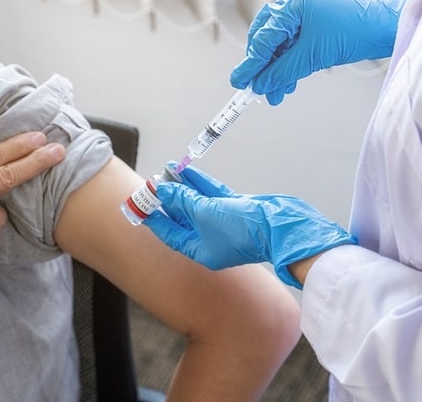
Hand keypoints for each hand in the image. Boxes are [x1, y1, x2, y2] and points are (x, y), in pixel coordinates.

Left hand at [143, 165, 355, 287]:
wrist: (281, 228)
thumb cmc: (243, 228)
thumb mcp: (206, 213)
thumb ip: (183, 200)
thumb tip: (164, 189)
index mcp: (200, 250)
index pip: (170, 233)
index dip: (155, 217)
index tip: (140, 204)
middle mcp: (210, 240)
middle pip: (182, 217)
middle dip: (168, 199)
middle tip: (152, 182)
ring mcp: (224, 224)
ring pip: (197, 203)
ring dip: (182, 187)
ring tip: (166, 170)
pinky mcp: (237, 210)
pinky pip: (212, 196)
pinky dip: (200, 184)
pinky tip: (187, 171)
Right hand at [231, 0, 413, 104]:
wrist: (387, 25)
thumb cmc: (357, 29)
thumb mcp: (314, 55)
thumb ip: (283, 71)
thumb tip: (261, 84)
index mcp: (293, 2)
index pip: (264, 37)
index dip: (251, 63)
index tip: (240, 81)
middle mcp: (297, 1)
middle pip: (268, 38)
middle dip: (263, 66)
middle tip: (257, 87)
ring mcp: (306, 9)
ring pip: (281, 44)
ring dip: (277, 69)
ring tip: (276, 92)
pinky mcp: (316, 20)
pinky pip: (294, 43)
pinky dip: (290, 63)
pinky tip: (288, 81)